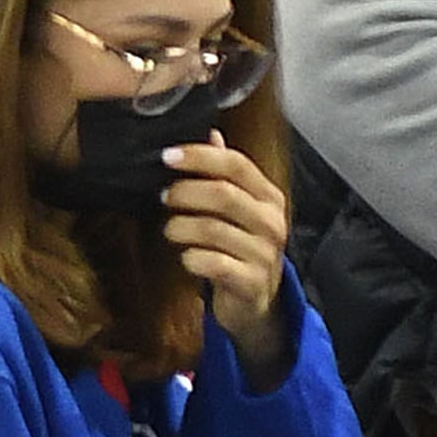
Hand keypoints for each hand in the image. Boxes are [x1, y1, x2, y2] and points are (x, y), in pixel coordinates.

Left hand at [161, 134, 292, 387]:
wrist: (256, 302)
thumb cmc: (240, 248)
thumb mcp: (239, 209)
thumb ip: (226, 174)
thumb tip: (211, 134)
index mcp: (269, 198)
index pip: (236, 165)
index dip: (200, 156)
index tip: (167, 156)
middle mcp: (272, 223)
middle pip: (223, 194)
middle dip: (185, 192)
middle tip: (164, 197)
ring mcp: (264, 254)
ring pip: (212, 230)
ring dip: (181, 227)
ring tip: (171, 230)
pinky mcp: (251, 282)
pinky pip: (212, 263)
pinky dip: (191, 258)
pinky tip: (187, 258)